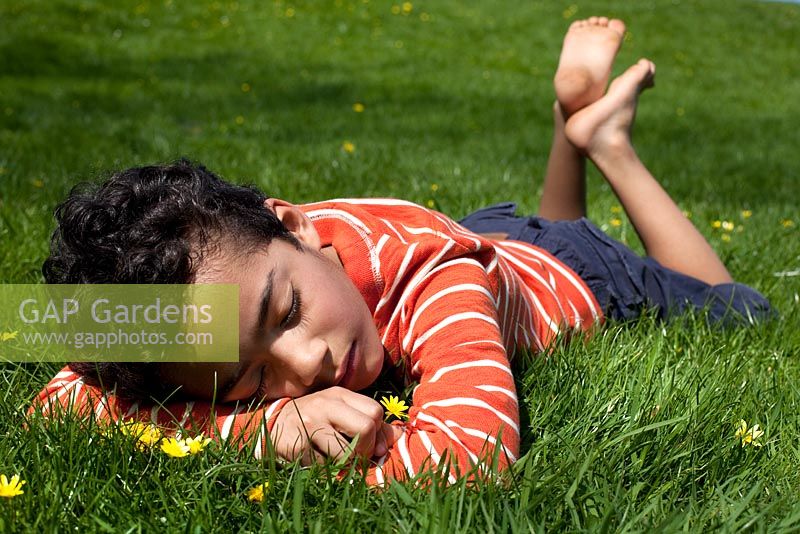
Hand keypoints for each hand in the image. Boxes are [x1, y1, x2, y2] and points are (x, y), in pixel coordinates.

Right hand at [271, 387, 401, 464]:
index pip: (375, 411)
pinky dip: (324, 470)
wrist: (270, 427)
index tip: (370, 445)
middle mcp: (325, 404)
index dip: (378, 433)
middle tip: (355, 457)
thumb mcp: (339, 414)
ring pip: (346, 452)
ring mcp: (309, 423)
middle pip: (366, 427)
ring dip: (344, 464)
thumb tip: (400, 434)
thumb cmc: (313, 421)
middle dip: (366, 449)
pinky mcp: (296, 444)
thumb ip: (369, 421)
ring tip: (334, 460)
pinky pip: (324, 466)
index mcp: (339, 395)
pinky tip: (315, 460)